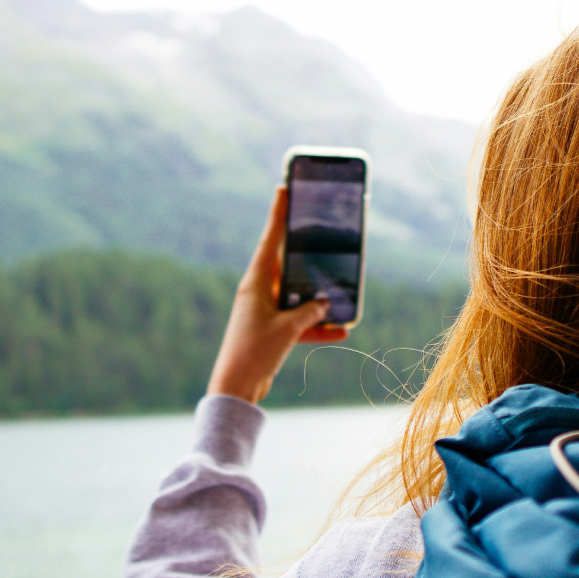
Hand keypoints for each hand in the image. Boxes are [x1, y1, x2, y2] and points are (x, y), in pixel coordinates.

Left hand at [207, 187, 349, 403]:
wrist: (236, 389)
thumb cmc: (254, 353)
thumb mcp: (287, 329)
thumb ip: (310, 311)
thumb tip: (326, 301)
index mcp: (255, 283)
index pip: (269, 240)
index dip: (278, 214)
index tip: (283, 188)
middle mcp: (258, 293)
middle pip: (285, 263)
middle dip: (305, 252)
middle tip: (320, 231)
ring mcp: (265, 312)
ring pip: (296, 294)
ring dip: (317, 296)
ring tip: (341, 287)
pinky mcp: (272, 331)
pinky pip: (299, 321)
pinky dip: (317, 325)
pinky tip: (341, 330)